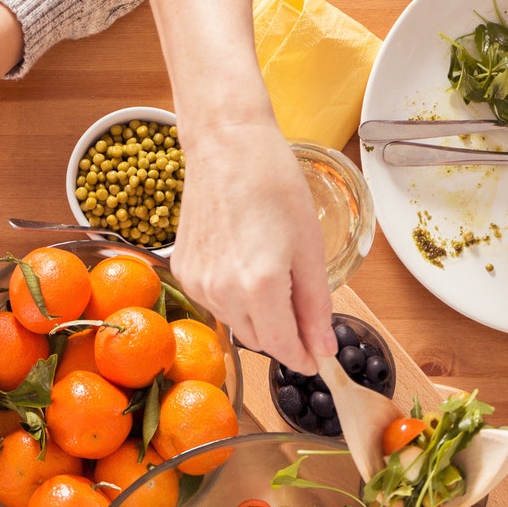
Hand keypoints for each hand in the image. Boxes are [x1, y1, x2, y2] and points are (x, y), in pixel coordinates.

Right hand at [168, 115, 336, 374]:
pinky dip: (235, 297)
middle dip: (284, 334)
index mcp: (259, 287)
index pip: (283, 347)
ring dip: (259, 315)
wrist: (226, 146)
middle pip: (260, 340)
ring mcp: (198, 284)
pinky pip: (216, 303)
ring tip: (272, 271)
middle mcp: (222, 292)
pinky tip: (244, 261)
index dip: (304, 358)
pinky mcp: (183, 272)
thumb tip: (323, 349)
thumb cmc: (273, 184)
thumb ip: (316, 306)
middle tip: (302, 306)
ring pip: (237, 323)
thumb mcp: (309, 247)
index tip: (317, 360)